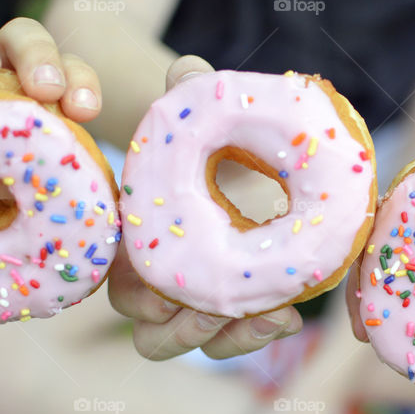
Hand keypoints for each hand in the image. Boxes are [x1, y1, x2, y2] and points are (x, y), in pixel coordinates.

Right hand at [107, 55, 301, 359]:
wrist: (239, 153)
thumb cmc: (209, 133)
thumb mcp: (199, 112)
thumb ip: (189, 94)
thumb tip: (188, 70)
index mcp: (136, 241)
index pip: (124, 287)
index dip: (142, 296)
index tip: (171, 286)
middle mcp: (159, 280)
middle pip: (153, 334)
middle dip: (184, 330)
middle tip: (221, 311)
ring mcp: (196, 298)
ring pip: (196, 343)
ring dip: (228, 340)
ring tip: (272, 316)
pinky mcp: (236, 303)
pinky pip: (233, 338)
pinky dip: (257, 333)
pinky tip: (289, 313)